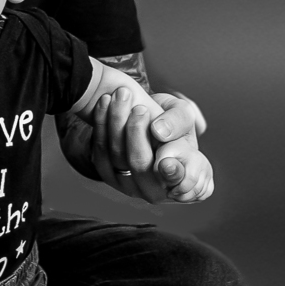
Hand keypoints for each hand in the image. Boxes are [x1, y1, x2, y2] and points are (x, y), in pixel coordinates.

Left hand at [91, 89, 212, 204]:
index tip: (163, 149)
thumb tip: (159, 131)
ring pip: (118, 157)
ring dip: (116, 122)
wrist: (149, 126)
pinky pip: (100, 154)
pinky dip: (100, 125)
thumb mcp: (184, 115)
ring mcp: (131, 187)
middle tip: (139, 107)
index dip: (171, 169)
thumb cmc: (173, 123)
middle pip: (141, 163)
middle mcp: (156, 190)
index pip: (178, 179)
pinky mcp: (109, 177)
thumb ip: (179, 121)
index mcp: (183, 178)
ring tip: (120, 95)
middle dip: (137, 131)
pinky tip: (104, 102)